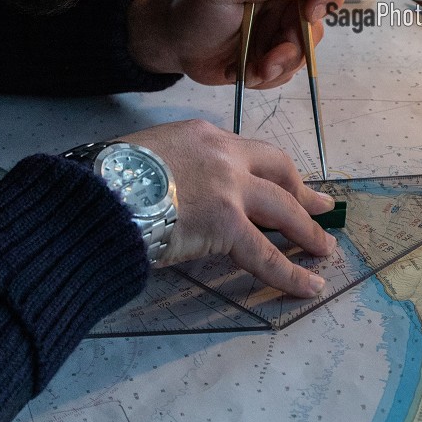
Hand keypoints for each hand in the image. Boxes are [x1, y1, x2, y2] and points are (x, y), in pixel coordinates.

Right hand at [122, 119, 336, 296]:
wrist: (97, 193)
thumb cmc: (107, 178)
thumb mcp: (146, 155)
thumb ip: (174, 168)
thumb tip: (179, 194)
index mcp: (202, 135)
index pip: (248, 153)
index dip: (270, 171)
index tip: (283, 182)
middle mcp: (224, 154)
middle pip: (278, 172)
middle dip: (303, 192)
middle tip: (321, 207)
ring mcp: (230, 188)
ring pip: (283, 210)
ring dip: (308, 231)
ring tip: (324, 248)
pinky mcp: (228, 223)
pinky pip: (266, 254)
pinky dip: (291, 272)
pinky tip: (309, 285)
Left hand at [127, 0, 345, 87]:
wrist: (173, 45)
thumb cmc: (193, 6)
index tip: (311, 13)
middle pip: (321, 15)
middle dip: (299, 40)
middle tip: (273, 54)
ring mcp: (282, 25)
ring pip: (308, 46)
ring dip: (283, 63)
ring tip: (255, 69)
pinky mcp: (275, 53)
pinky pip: (291, 68)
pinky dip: (271, 75)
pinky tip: (247, 73)